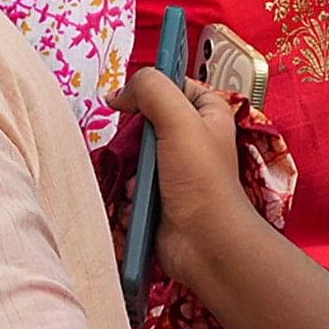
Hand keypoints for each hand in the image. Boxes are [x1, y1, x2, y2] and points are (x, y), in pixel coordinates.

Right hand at [111, 66, 258, 280]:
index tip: (134, 99)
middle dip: (133, 136)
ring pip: (134, 156)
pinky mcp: (160, 197)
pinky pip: (131, 185)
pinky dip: (129, 193)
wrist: (204, 243)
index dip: (153, 89)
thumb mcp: (179, 120)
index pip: (175, 85)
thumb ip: (151, 90)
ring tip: (140, 183)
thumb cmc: (202, 182)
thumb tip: (120, 94)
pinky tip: (138, 202)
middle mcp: (193, 140)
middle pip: (146, 122)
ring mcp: (175, 170)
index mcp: (208, 115)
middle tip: (136, 148)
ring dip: (130, 169)